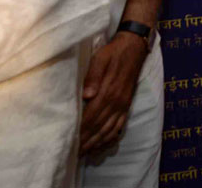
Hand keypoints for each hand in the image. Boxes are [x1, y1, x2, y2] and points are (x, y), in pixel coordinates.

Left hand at [79, 31, 146, 151]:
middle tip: (71, 153)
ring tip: (83, 153)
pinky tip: (101, 144)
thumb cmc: (113, 52)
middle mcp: (117, 102)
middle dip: (85, 141)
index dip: (80, 131)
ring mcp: (123, 105)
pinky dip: (110, 138)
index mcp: (108, 91)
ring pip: (108, 130)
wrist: (133, 47)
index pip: (90, 117)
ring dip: (95, 143)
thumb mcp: (100, 58)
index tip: (68, 142)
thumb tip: (86, 95)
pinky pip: (119, 126)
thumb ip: (93, 76)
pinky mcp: (127, 105)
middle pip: (98, 127)